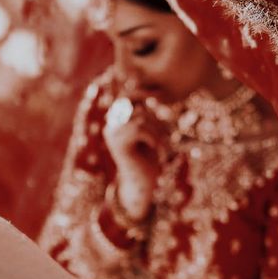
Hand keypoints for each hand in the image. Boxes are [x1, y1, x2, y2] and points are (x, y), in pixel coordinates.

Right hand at [104, 99, 165, 219]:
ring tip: (165, 146)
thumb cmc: (149, 158)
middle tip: (167, 136)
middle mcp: (110, 126)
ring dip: (158, 132)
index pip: (128, 98)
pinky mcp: (118, 144)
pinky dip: (154, 139)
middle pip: (137, 108)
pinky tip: (159, 150)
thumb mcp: (149, 131)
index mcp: (115, 121)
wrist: (144, 184)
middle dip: (156, 120)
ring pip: (140, 120)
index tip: (158, 98)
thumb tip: (149, 94)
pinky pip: (139, 129)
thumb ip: (146, 114)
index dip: (142, 94)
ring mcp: (112, 135)